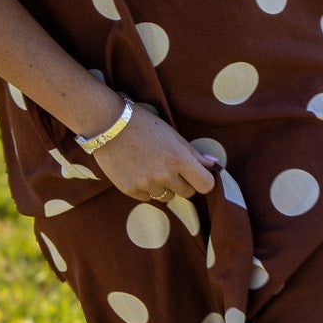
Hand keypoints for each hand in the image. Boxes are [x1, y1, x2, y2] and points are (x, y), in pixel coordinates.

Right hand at [89, 101, 217, 203]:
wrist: (108, 124)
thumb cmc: (144, 125)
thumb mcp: (172, 135)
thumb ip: (194, 153)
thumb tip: (214, 164)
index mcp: (179, 159)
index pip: (206, 185)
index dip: (204, 181)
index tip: (198, 176)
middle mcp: (165, 175)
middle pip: (187, 193)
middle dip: (183, 183)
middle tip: (171, 169)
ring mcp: (147, 184)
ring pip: (167, 197)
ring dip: (165, 188)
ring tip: (152, 169)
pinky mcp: (130, 190)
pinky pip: (148, 198)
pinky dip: (146, 189)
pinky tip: (138, 172)